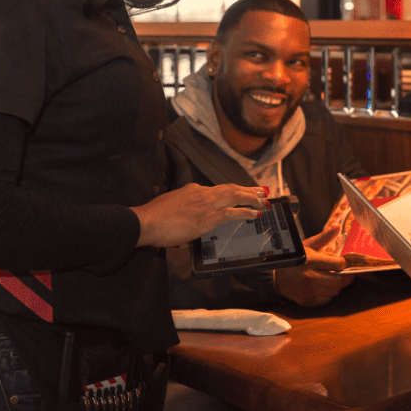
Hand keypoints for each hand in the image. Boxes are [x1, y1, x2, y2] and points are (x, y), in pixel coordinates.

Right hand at [132, 183, 265, 247]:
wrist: (146, 221)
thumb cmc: (153, 218)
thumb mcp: (170, 207)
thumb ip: (183, 209)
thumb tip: (188, 218)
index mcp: (193, 190)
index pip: (218, 190)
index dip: (232, 191)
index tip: (241, 191)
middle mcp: (202, 193)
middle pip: (231, 188)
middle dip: (248, 190)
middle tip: (262, 191)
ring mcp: (206, 204)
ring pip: (236, 196)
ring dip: (252, 198)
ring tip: (264, 201)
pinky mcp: (208, 216)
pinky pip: (233, 212)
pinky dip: (246, 212)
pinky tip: (255, 214)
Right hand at [273, 227, 353, 306]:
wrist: (275, 276)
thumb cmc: (295, 259)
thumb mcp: (307, 245)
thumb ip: (324, 237)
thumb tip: (337, 226)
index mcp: (311, 261)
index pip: (337, 264)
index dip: (345, 263)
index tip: (346, 262)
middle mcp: (310, 277)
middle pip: (339, 281)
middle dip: (346, 276)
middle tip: (346, 273)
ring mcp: (308, 291)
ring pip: (335, 291)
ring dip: (337, 285)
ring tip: (333, 278)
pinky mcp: (307, 300)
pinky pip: (326, 299)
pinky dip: (328, 293)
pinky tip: (323, 286)